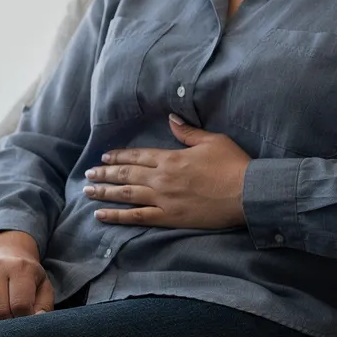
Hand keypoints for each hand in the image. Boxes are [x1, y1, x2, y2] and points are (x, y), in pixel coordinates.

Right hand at [0, 231, 54, 331]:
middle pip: (0, 310)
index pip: (20, 304)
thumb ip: (44, 306)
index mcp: (20, 268)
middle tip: (11, 331)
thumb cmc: (26, 276)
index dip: (23, 322)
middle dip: (6, 327)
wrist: (5, 252)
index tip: (25, 325)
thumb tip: (37, 320)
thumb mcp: (42, 286)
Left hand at [85, 115, 249, 229]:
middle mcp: (161, 177)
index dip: (118, 157)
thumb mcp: (212, 141)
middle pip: (126, 174)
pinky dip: (117, 216)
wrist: (248, 193)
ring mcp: (163, 198)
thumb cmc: (233, 165)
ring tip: (88, 191)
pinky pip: (137, 217)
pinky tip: (101, 216)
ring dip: (104, 192)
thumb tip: (171, 119)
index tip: (104, 158)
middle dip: (104, 174)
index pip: (137, 156)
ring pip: (126, 195)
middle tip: (88, 175)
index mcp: (171, 157)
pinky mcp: (169, 217)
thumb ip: (187, 132)